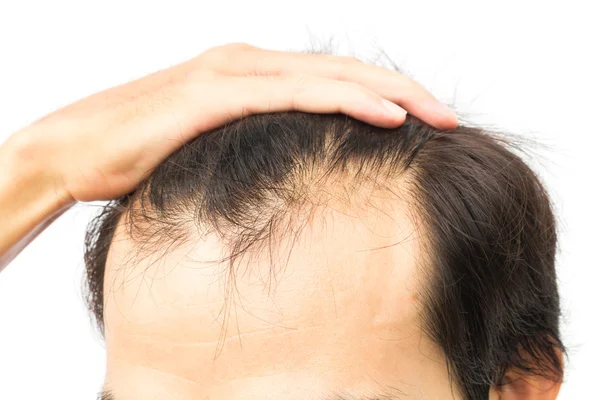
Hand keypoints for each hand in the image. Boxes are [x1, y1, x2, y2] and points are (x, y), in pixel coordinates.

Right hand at [17, 42, 456, 202]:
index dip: (382, 96)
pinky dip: (347, 100)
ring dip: (390, 92)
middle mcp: (248, 62)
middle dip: (404, 90)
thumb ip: (251, 147)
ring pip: (330, 77)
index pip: (332, 81)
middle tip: (449, 116)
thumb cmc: (139, 154)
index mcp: (250, 74)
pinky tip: (387, 114)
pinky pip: (296, 94)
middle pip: (344, 71)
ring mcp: (233, 72)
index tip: (423, 123)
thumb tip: (287, 174)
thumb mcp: (209, 147)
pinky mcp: (216, 93)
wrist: (73, 147)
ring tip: (437, 115)